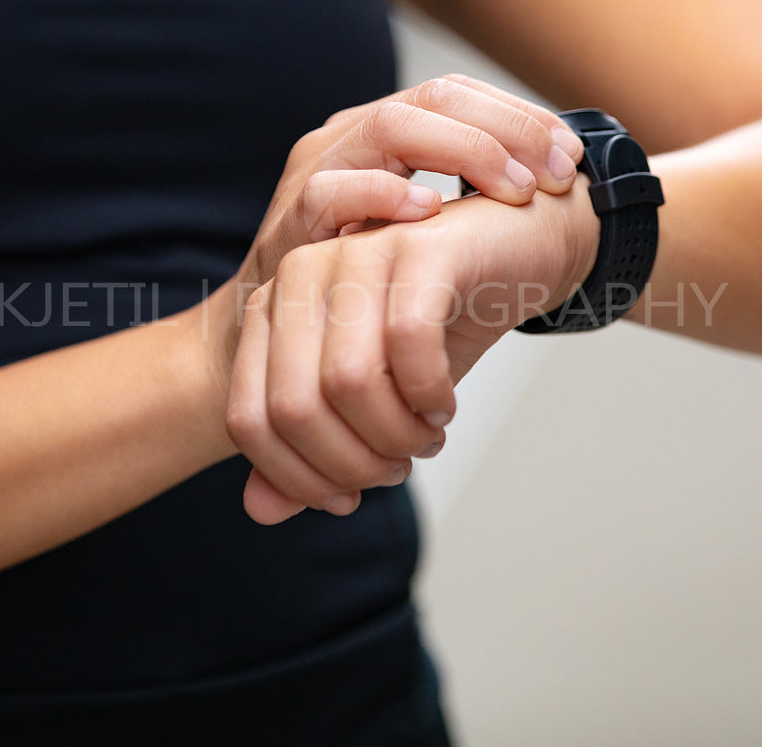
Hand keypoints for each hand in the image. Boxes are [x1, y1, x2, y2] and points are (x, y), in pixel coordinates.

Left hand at [225, 179, 599, 523]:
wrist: (512, 252)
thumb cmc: (434, 325)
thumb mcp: (369, 400)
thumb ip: (309, 453)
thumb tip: (260, 512)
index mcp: (271, 310)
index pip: (249, 420)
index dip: (298, 478)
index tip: (349, 496)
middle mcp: (300, 275)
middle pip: (294, 408)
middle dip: (353, 462)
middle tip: (398, 465)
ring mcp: (356, 254)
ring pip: (348, 381)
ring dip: (396, 433)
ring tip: (425, 436)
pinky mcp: (417, 248)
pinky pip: (408, 343)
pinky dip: (430, 394)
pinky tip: (443, 404)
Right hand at [234, 74, 583, 295]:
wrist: (273, 342)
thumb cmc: (363, 285)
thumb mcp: (424, 232)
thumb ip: (473, 199)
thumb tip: (564, 184)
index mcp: (384, 133)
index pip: (458, 93)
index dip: (520, 116)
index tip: (571, 157)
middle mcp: (349, 139)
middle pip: (434, 97)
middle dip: (505, 129)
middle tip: (555, 174)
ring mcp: (315, 174)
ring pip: (390, 126)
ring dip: (464, 152)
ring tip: (514, 187)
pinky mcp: (289, 224)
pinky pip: (330, 192)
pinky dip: (382, 196)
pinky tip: (430, 212)